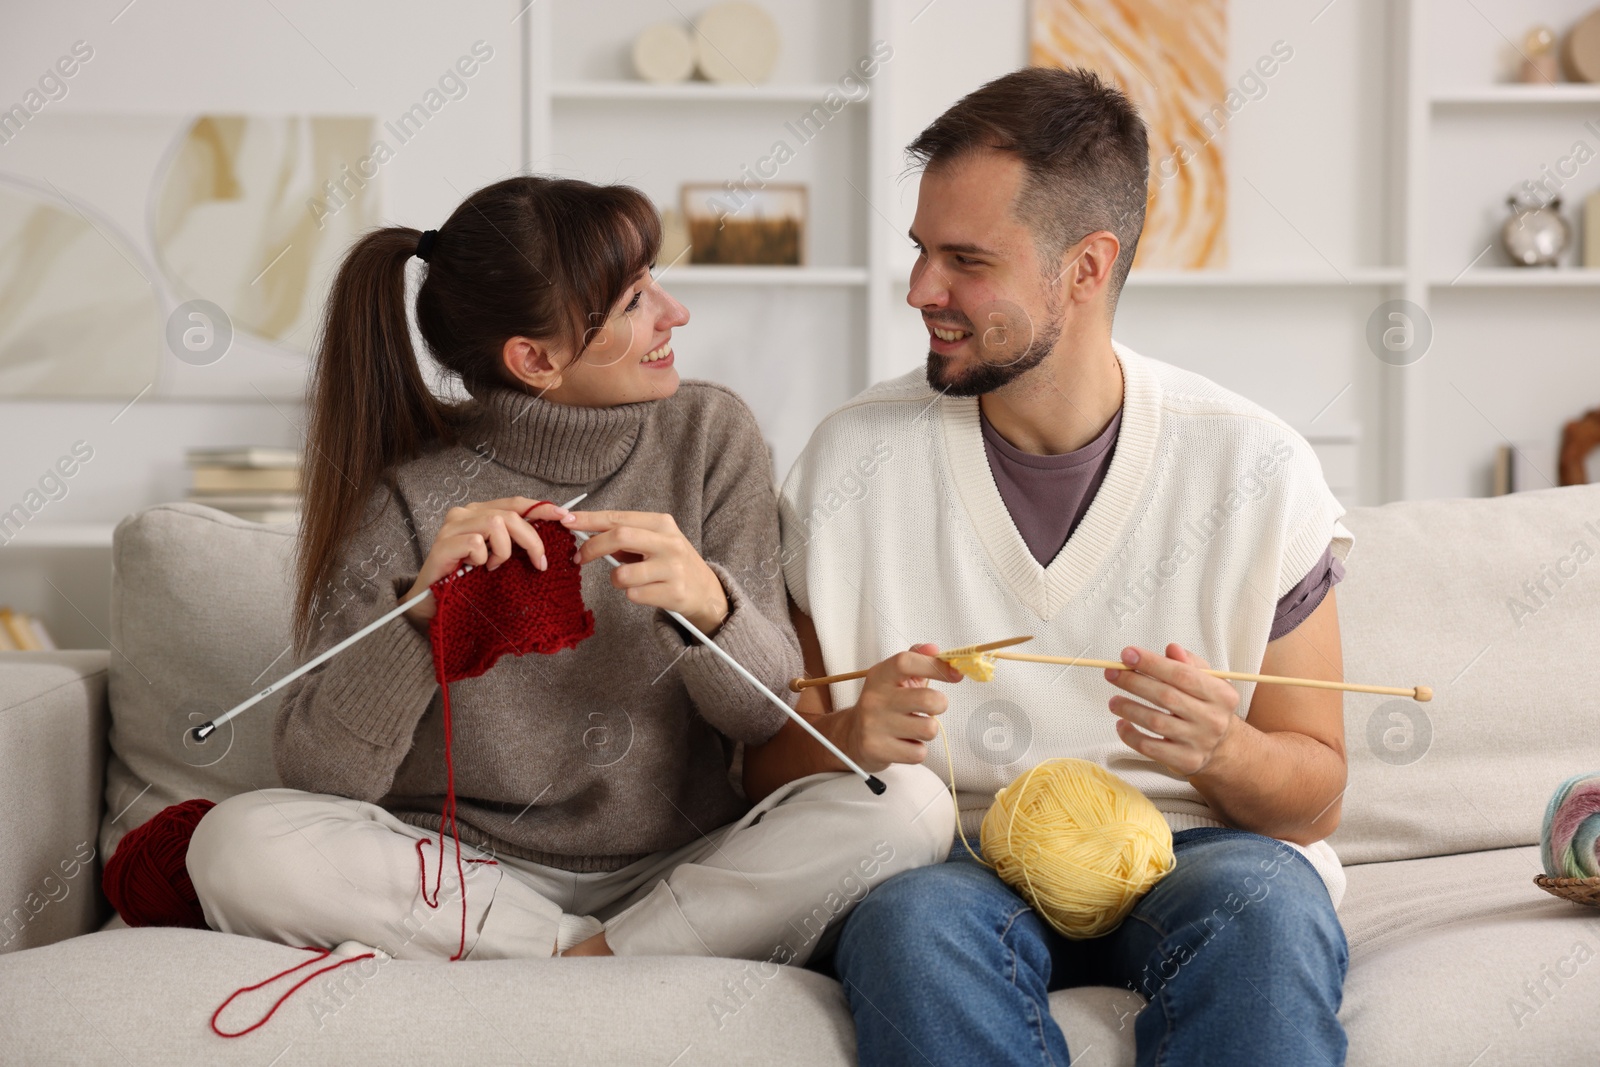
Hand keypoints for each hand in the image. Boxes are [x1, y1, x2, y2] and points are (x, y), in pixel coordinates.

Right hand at [402, 497, 572, 625]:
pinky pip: (477, 543)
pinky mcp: (442, 545)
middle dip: (532, 539)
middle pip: (510, 513)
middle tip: (539, 563)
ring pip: (496, 524)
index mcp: (479, 512)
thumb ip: (515, 540)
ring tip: (493, 567)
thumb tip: (551, 533)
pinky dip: (484, 558)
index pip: (515, 502)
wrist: (431, 602)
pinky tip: (476, 569)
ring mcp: (451, 527)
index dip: (542, 508)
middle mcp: (464, 514)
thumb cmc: (467, 578)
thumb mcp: (498, 556)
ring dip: (504, 550)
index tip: (565, 517)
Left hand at [562, 510, 727, 633]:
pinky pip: (634, 595)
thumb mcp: (654, 541)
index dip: (589, 519)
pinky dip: (632, 595)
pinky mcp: (674, 593)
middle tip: (579, 557)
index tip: (566, 521)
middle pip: (620, 537)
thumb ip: (624, 536)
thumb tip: (584, 532)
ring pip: (623, 573)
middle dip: (592, 547)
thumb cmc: (671, 563)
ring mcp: (673, 568)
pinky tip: (647, 592)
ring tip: (628, 580)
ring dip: (616, 579)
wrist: (706, 591)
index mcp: (662, 523)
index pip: (618, 517)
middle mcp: (669, 542)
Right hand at [843, 644, 964, 772]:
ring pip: (928, 729)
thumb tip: (935, 649)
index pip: (907, 662)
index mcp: (880, 675)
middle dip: (940, 705)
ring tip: (914, 727)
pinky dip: (917, 750)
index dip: (936, 666)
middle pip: (928, 700)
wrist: (852, 736)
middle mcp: (874, 698)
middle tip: (931, 707)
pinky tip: (904, 743)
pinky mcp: (877, 749)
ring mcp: (874, 725)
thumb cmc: (883, 704)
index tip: (955, 674)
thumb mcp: (894, 677)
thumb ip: (916, 659)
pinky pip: (918, 753)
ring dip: (927, 730)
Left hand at [1105, 643, 1242, 776]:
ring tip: (1113, 701)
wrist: (1223, 748)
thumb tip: (1171, 649)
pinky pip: (1150, 747)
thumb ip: (1189, 663)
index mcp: (1221, 694)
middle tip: (1112, 673)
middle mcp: (1213, 719)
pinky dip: (1130, 735)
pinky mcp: (1185, 761)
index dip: (1151, 663)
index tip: (1126, 654)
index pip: (1182, 674)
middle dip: (1134, 682)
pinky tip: (1122, 724)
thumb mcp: (1208, 682)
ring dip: (1128, 708)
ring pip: (1155, 722)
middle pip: (1166, 697)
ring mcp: (1199, 742)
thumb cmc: (1208, 707)